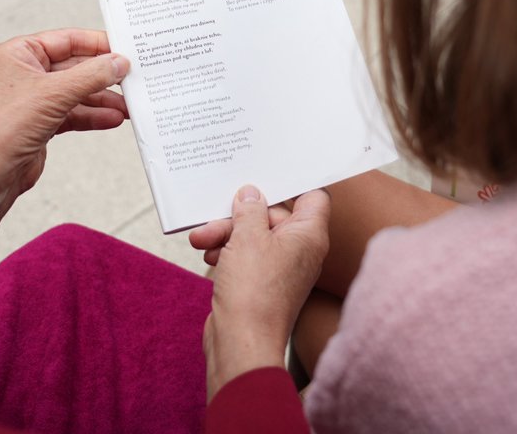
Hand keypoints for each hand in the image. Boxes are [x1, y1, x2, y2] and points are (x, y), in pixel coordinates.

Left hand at [0, 29, 128, 234]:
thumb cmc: (3, 129)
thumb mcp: (54, 94)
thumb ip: (91, 75)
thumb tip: (118, 63)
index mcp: (19, 54)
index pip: (67, 39)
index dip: (97, 44)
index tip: (124, 50)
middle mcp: (26, 73)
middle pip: (76, 67)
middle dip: (104, 76)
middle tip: (131, 78)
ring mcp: (34, 99)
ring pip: (78, 92)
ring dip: (103, 99)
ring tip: (128, 105)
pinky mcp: (42, 122)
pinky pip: (75, 112)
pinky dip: (94, 116)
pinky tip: (113, 119)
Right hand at [190, 185, 330, 399]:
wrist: (240, 343)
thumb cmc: (254, 293)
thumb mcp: (247, 238)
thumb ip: (250, 209)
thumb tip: (251, 193)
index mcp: (309, 235)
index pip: (314, 197)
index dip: (293, 183)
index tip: (267, 173)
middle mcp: (300, 250)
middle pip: (273, 214)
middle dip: (241, 214)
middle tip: (216, 215)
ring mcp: (280, 267)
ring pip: (255, 235)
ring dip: (227, 233)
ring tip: (202, 239)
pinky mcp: (261, 282)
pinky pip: (246, 255)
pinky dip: (227, 252)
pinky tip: (208, 254)